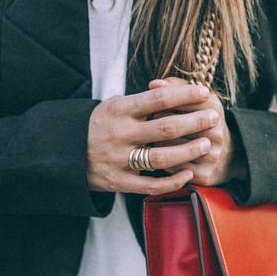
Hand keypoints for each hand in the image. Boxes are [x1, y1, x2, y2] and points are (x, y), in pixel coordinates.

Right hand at [87, 83, 223, 195]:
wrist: (62, 153)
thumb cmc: (96, 126)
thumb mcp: (113, 106)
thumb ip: (141, 103)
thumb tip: (177, 91)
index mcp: (119, 110)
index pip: (158, 98)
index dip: (185, 94)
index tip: (204, 92)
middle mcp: (120, 134)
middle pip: (166, 128)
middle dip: (195, 122)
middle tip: (214, 117)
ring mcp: (119, 159)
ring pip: (162, 157)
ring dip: (189, 151)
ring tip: (206, 144)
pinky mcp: (118, 182)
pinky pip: (151, 185)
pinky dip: (172, 181)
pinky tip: (188, 173)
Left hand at [147, 76, 247, 185]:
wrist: (224, 157)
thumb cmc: (201, 122)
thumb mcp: (195, 101)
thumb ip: (176, 88)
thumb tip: (154, 83)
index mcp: (213, 109)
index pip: (180, 100)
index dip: (162, 99)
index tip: (152, 98)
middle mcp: (216, 133)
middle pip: (172, 124)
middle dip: (155, 120)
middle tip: (147, 119)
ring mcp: (211, 156)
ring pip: (170, 146)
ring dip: (154, 141)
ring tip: (151, 136)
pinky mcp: (204, 175)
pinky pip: (172, 167)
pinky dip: (161, 159)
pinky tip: (157, 154)